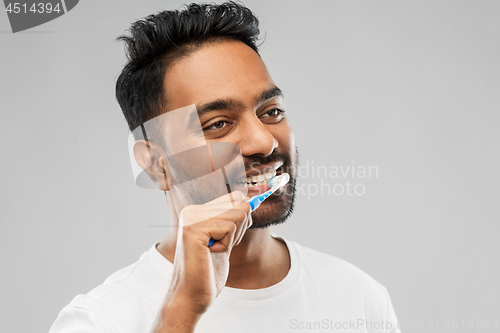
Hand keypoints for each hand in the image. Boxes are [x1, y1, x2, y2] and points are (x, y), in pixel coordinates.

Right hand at [166, 191, 251, 314]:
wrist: (192, 296)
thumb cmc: (208, 273)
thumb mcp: (225, 240)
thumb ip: (233, 219)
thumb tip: (250, 200)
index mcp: (197, 211)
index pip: (235, 197)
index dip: (241, 219)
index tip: (228, 237)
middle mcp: (192, 210)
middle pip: (239, 204)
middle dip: (238, 231)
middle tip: (218, 248)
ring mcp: (191, 217)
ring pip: (238, 214)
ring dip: (233, 238)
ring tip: (213, 251)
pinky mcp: (193, 228)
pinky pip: (229, 227)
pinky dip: (226, 244)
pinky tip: (210, 253)